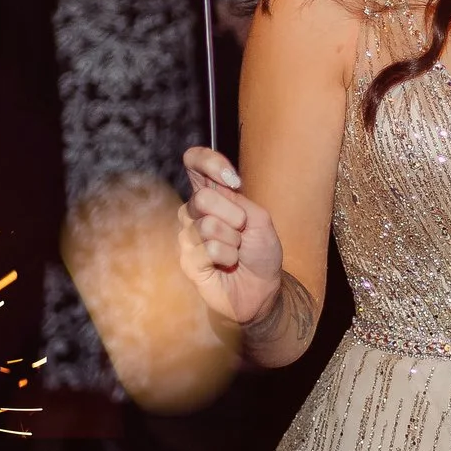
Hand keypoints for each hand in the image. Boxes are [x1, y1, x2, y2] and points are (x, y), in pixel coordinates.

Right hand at [174, 146, 285, 327]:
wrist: (263, 287)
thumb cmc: (261, 252)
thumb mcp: (259, 218)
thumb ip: (238, 199)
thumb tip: (219, 185)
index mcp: (212, 194)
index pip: (195, 162)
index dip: (208, 162)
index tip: (232, 180)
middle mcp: (195, 211)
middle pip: (202, 197)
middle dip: (234, 216)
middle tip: (242, 232)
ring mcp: (188, 236)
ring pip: (208, 226)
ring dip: (233, 241)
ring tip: (236, 252)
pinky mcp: (187, 260)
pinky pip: (208, 250)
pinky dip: (228, 258)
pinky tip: (227, 265)